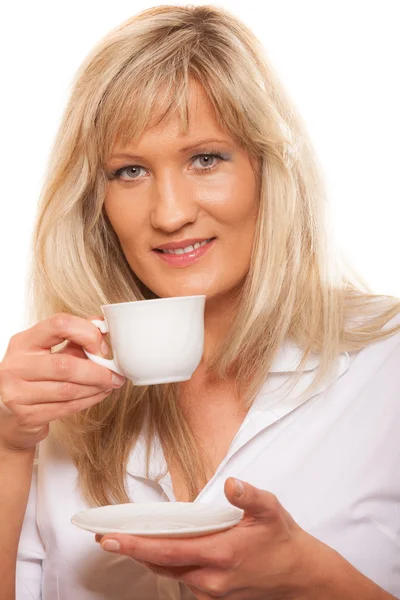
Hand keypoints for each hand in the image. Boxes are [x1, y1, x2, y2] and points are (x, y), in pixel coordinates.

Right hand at [0, 313, 124, 451]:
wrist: (9, 415)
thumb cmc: (33, 378)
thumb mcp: (49, 352)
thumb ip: (74, 338)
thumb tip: (103, 326)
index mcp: (24, 341)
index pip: (58, 324)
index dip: (87, 334)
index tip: (101, 348)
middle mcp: (16, 365)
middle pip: (66, 364)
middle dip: (98, 371)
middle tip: (116, 375)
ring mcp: (17, 392)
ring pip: (68, 389)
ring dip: (96, 388)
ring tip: (109, 385)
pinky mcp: (26, 415)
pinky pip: (65, 408)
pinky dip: (88, 401)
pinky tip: (98, 395)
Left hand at [96, 478, 334, 598]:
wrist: (299, 576)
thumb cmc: (281, 539)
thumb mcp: (271, 511)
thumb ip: (250, 497)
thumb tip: (231, 484)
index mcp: (220, 555)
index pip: (168, 551)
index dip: (137, 545)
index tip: (112, 538)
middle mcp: (210, 579)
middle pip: (160, 565)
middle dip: (131, 550)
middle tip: (105, 536)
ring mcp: (211, 591)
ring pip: (169, 573)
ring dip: (146, 557)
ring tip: (124, 540)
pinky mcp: (214, 595)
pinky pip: (182, 578)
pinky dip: (166, 563)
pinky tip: (157, 550)